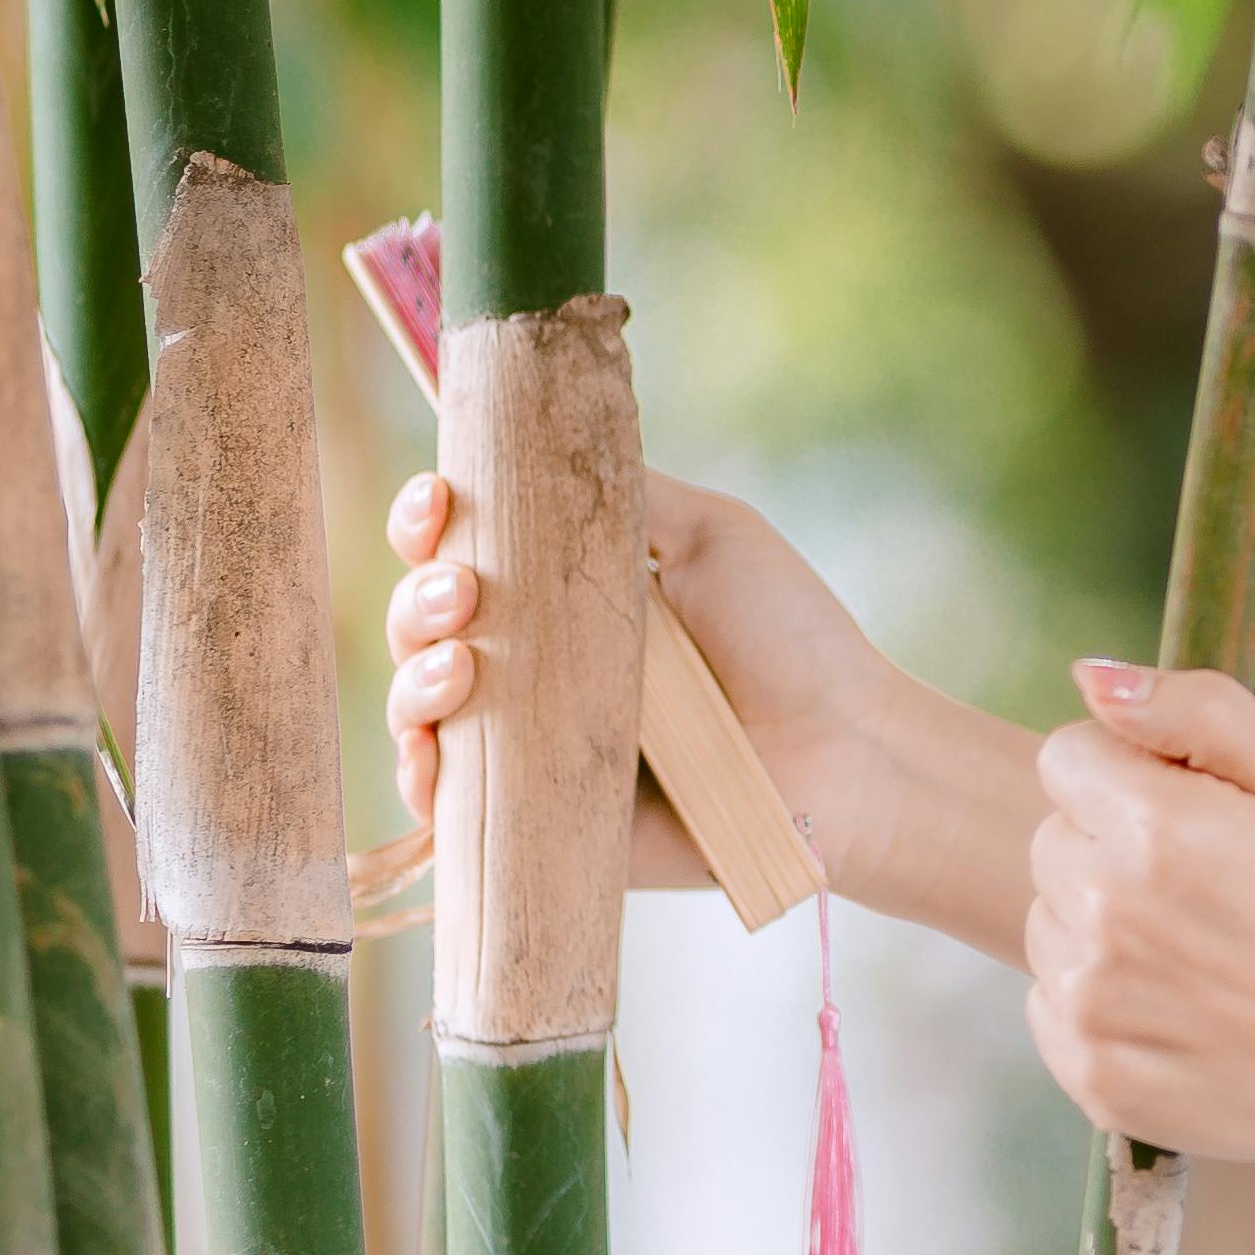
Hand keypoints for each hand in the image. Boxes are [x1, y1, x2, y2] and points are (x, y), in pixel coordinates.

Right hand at [382, 467, 1046, 939]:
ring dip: (413, 678)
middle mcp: (534, 665)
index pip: (461, 549)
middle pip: (423, 625)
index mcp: (565, 592)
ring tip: (461, 663)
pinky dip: (421, 778)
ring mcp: (530, 744)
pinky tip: (432, 751)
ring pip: (419, 709)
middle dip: (418, 598)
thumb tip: (539, 434)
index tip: (439, 501)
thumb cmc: (792, 640)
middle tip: (463, 592)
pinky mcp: (540, 820)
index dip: (428, 521)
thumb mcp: (712, 536)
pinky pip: (449, 807)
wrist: (842, 750)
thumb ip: (627, 490)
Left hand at [1024, 662, 1254, 1172]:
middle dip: (1111, 847)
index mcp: (1155, 828)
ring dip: (1099, 925)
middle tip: (1203, 891)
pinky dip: (1101, 1003)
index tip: (1190, 815)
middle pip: (1053, 839)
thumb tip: (1089, 676)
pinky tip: (1179, 1009)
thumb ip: (1196, 710)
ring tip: (1196, 955)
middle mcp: (1105, 913)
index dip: (1129, 775)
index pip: (1067, 757)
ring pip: (1048, 922)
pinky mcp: (1088, 1073)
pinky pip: (1051, 1005)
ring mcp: (1090, 1002)